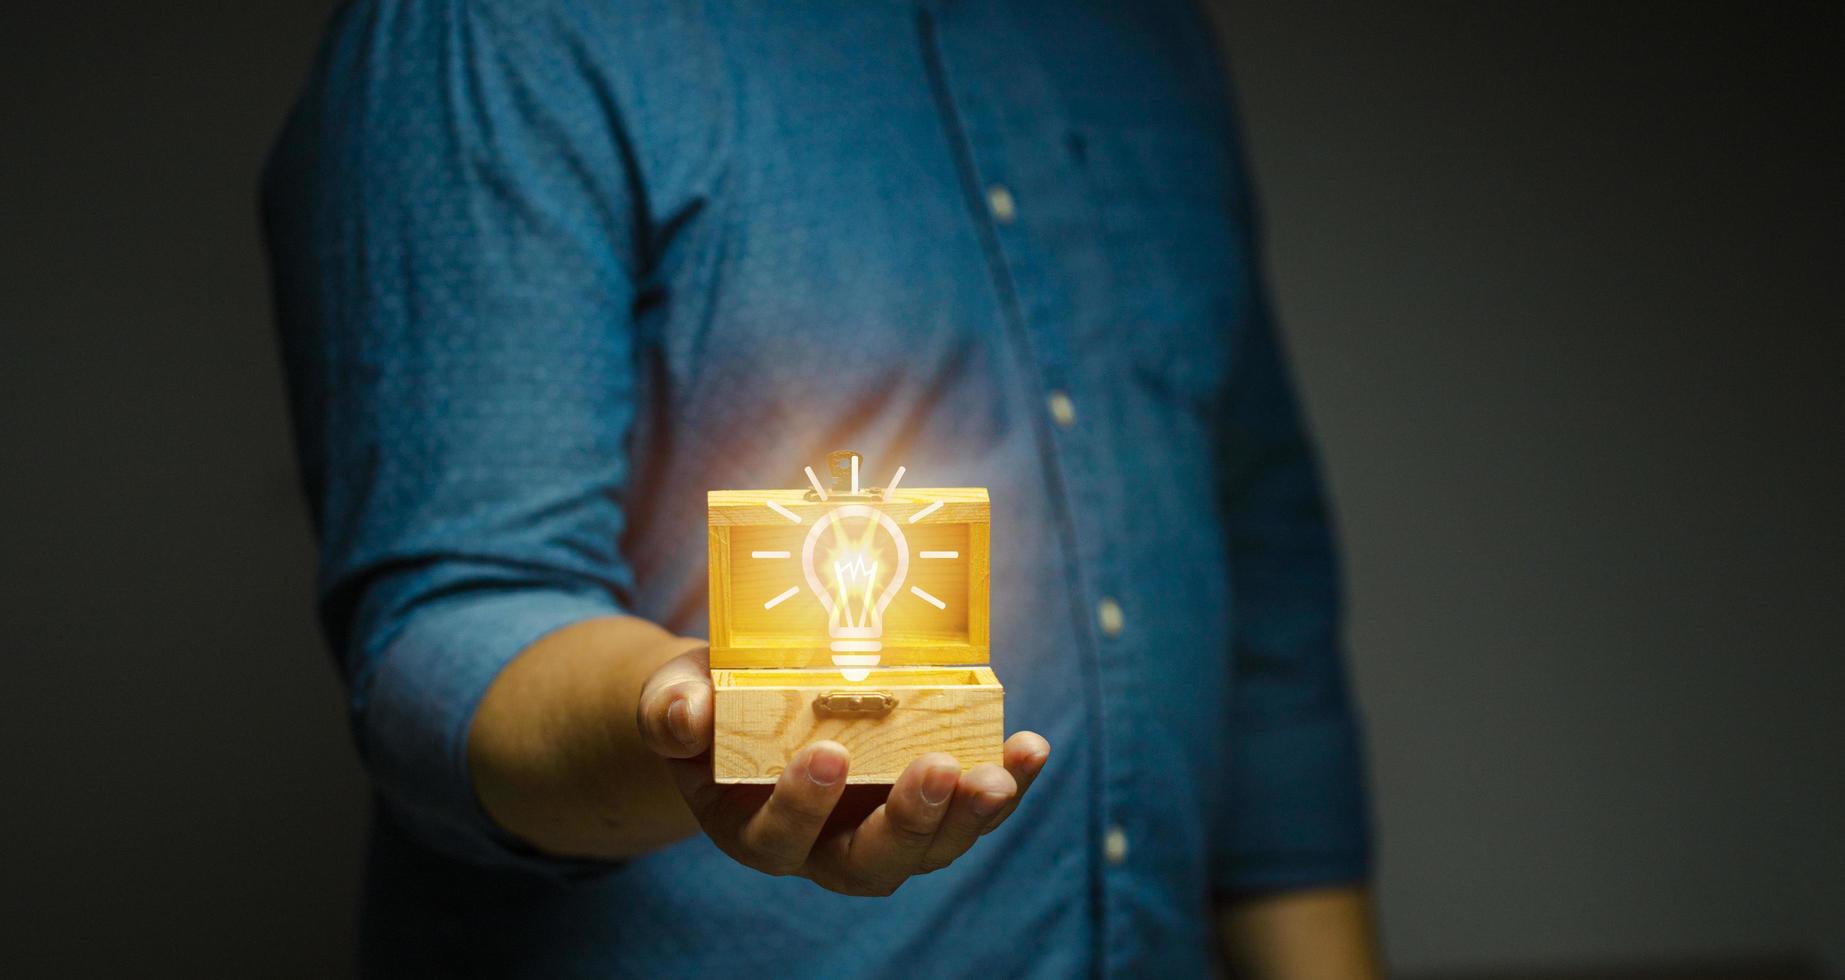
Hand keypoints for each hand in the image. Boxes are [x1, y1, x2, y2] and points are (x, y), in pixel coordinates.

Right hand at [637, 646, 1049, 895]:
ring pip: (930, 849)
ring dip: (970, 816)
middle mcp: (823, 847)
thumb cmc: (709, 702)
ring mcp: (880, 827)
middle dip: (907, 825)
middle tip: (934, 770)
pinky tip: (1031, 750)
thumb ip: (671, 709)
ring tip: (998, 774)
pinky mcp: (926, 800)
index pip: (779, 841)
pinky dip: (1007, 782)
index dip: (802, 807)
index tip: (824, 754)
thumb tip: (685, 714)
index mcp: (755, 829)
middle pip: (869, 866)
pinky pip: (970, 805)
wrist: (747, 702)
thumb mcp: (675, 696)